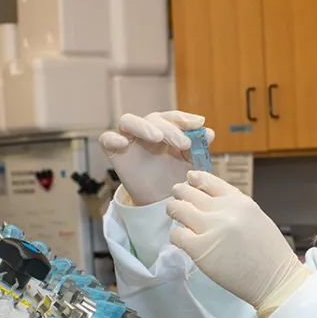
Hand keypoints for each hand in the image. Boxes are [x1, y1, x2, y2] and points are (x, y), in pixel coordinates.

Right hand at [99, 111, 215, 205]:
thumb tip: (209, 133)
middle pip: (154, 118)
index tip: (198, 124)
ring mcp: (128, 138)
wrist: (160, 200)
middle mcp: (146, 129)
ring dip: (143, 126)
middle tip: (184, 143)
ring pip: (129, 121)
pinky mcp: (113, 151)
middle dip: (170, 128)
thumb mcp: (192, 164)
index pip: (173, 117)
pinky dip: (112, 138)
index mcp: (166, 129)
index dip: (185, 118)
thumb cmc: (176, 177)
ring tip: (157, 137)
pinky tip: (122, 143)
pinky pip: (107, 139)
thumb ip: (199, 148)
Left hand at [167, 171, 304, 308]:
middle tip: (177, 200)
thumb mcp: (257, 218)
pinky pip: (177, 235)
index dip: (196, 178)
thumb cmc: (270, 255)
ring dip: (174, 210)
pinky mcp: (199, 248)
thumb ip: (235, 209)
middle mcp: (223, 210)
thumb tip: (210, 205)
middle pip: (190, 193)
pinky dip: (176, 236)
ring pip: (178, 209)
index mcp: (240, 201)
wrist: (275, 279)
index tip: (189, 178)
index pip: (210, 182)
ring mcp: (210, 228)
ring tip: (175, 215)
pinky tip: (182, 240)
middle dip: (180, 194)